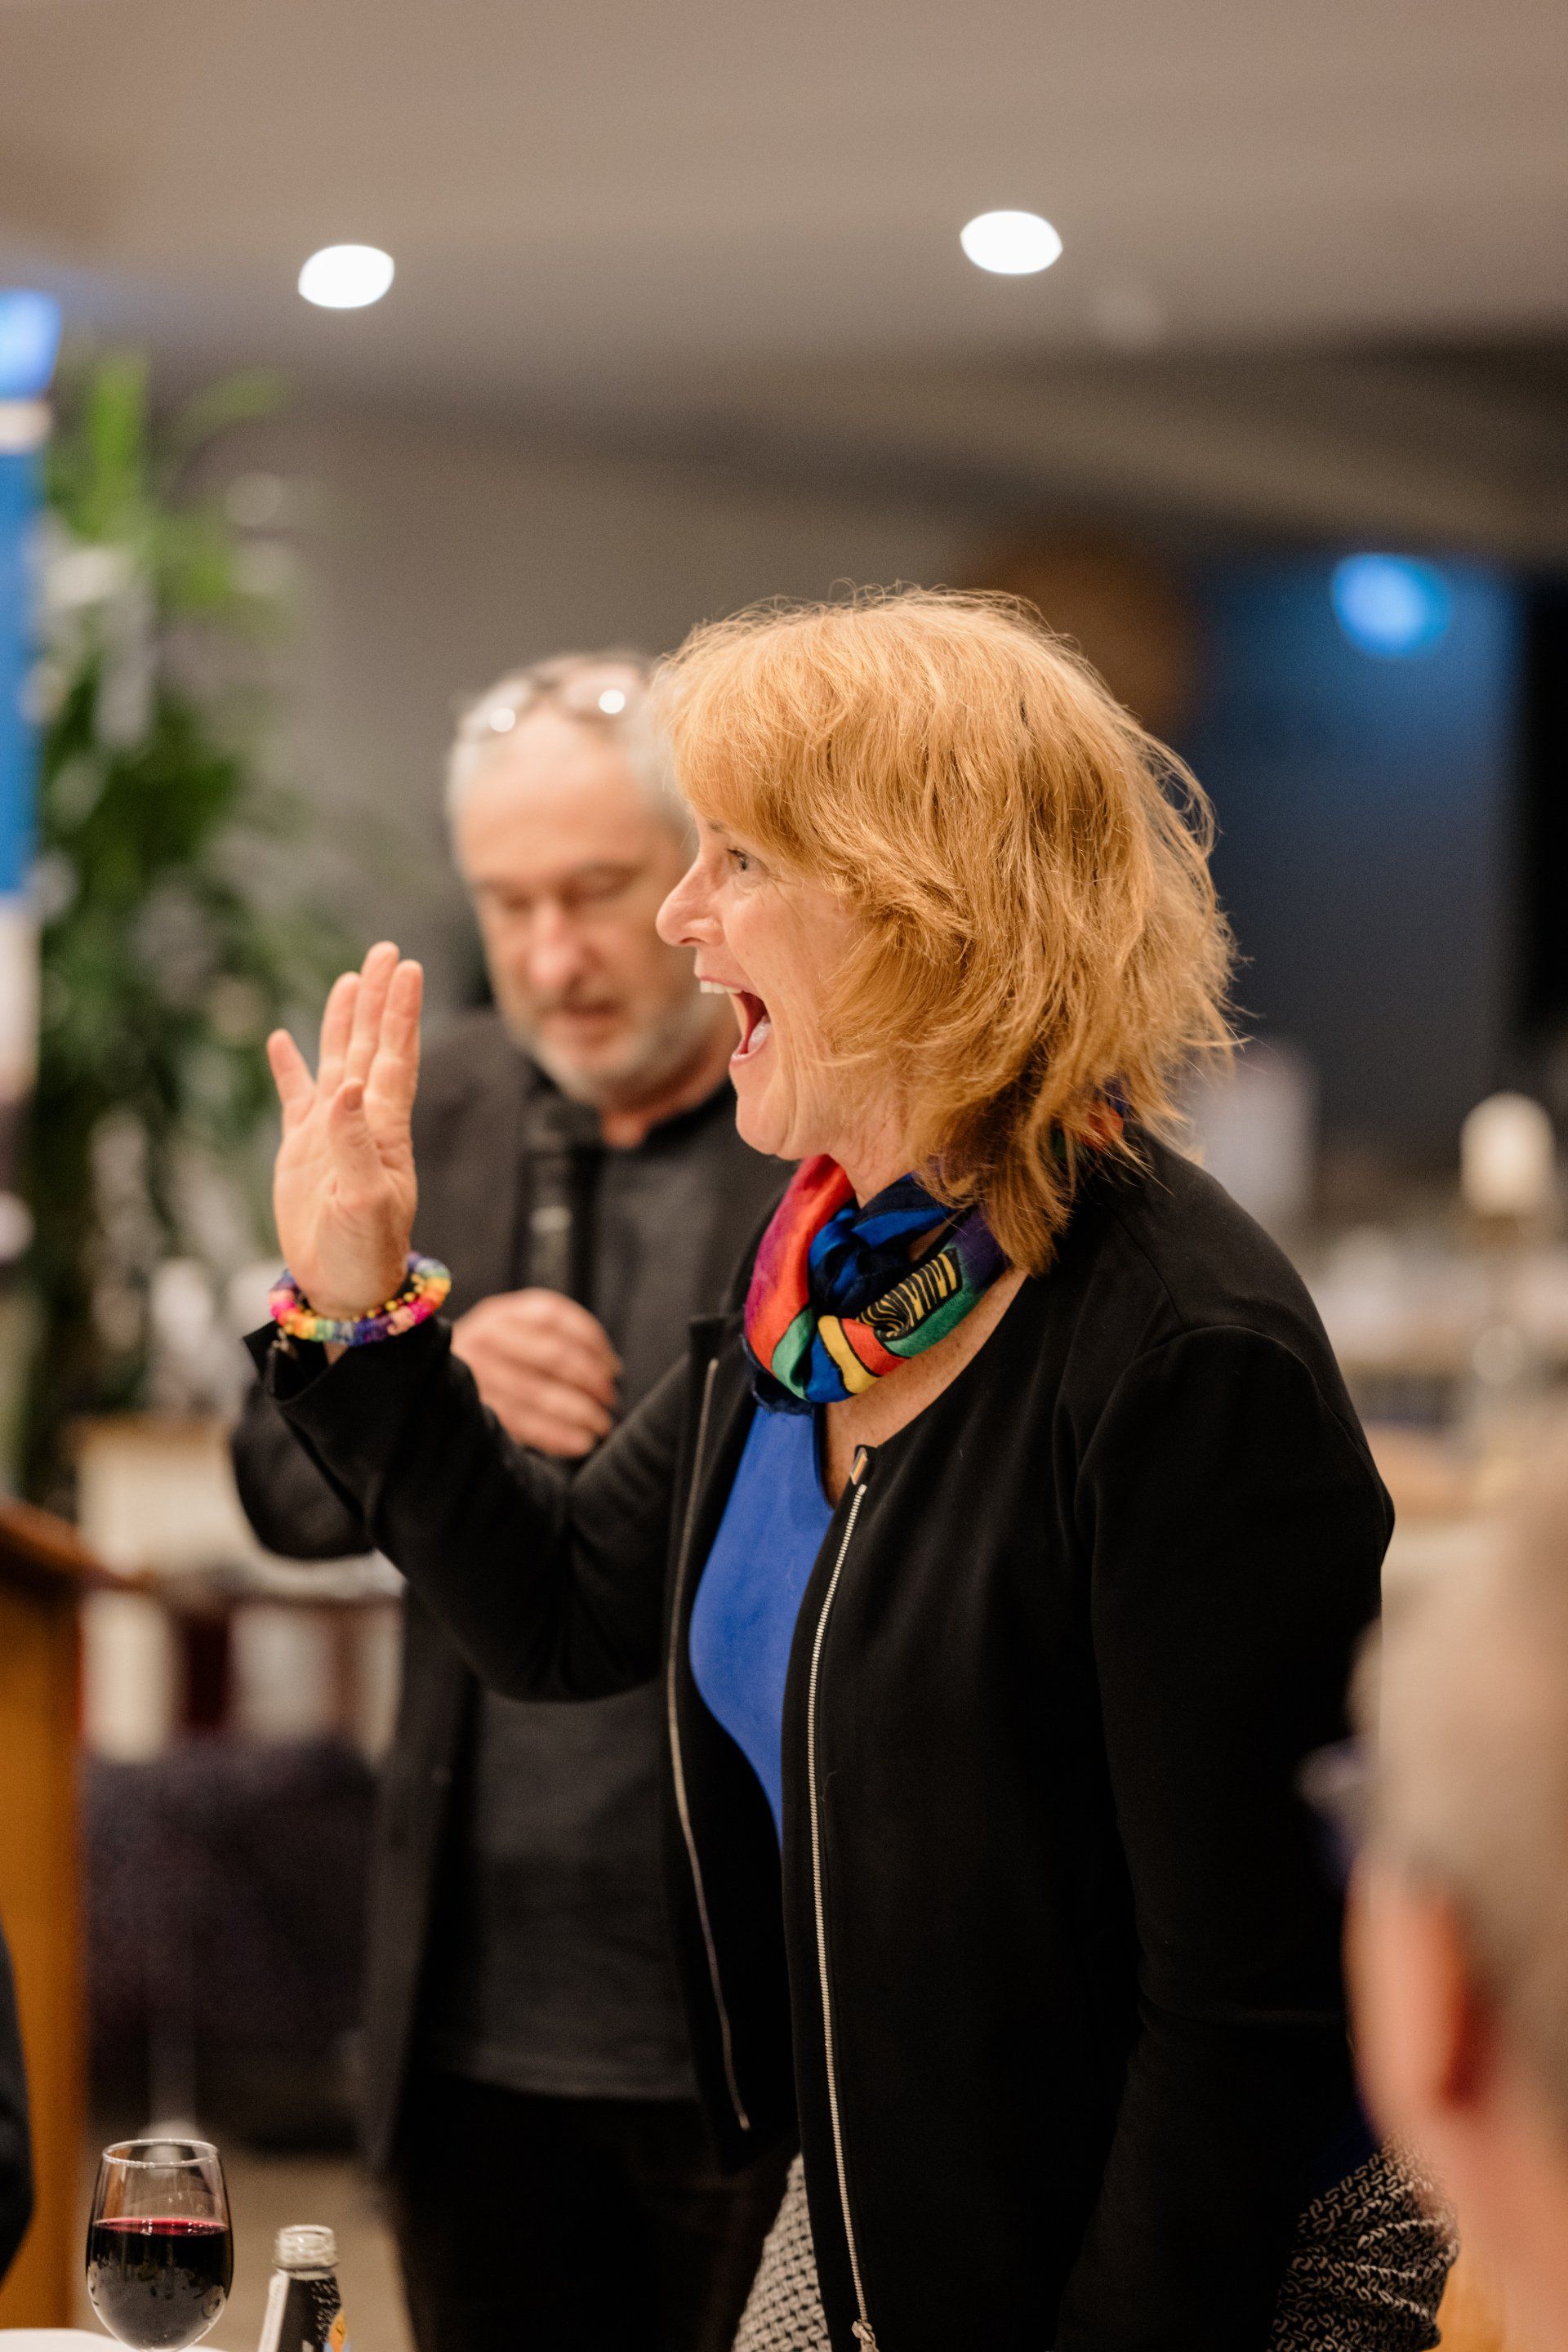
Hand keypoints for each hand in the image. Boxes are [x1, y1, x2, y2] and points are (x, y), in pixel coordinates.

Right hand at [268, 942, 423, 1318]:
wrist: (346, 1290)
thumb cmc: (366, 1253)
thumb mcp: (365, 1202)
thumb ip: (356, 1144)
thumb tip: (347, 1087)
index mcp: (385, 1129)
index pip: (395, 1057)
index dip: (400, 1013)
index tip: (409, 969)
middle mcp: (362, 1121)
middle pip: (371, 1046)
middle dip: (379, 999)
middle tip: (388, 950)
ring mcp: (332, 1133)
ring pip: (338, 1061)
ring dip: (343, 1021)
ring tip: (350, 979)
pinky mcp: (303, 1151)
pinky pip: (295, 1098)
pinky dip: (289, 1068)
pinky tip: (281, 1039)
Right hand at [450, 1290, 621, 1456]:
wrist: (429, 1380)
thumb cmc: (496, 1359)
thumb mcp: (515, 1333)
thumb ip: (554, 1339)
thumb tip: (610, 1370)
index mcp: (502, 1313)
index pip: (556, 1317)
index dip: (594, 1342)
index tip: (614, 1368)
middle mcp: (487, 1337)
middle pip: (554, 1355)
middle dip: (591, 1380)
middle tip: (611, 1400)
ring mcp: (478, 1373)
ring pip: (540, 1393)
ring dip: (580, 1412)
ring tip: (602, 1426)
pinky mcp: (476, 1407)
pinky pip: (524, 1423)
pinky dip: (557, 1436)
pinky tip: (581, 1444)